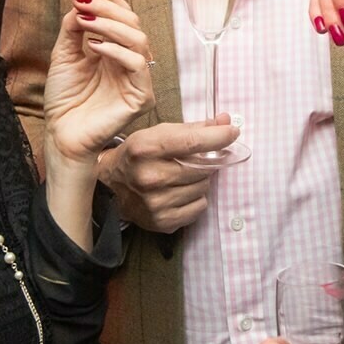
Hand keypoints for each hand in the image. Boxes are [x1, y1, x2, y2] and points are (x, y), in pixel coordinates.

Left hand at [43, 0, 155, 160]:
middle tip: (83, 2)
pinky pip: (137, 64)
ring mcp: (139, 80)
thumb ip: (74, 28)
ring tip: (85, 20)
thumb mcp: (64, 55)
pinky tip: (94, 46)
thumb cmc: (65, 99)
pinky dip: (115, 50)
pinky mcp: (142, 97)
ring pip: (139, 39)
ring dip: (110, 24)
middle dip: (108, 8)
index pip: (123, 18)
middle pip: (133, 24)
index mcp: (117, 52)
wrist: (61, 134)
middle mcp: (131, 63)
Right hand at [99, 118, 240, 231]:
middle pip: (203, 167)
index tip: (232, 132)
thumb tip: (226, 121)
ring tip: (181, 176)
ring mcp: (156, 203)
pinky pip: (200, 206)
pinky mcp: (163, 221)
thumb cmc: (139, 155)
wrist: (110, 187)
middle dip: (206, 160)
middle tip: (196, 158)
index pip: (193, 142)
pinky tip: (180, 192)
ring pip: (204, 187)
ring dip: (201, 180)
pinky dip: (196, 198)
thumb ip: (194, 128)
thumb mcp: (158, 134)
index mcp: (146, 148)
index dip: (219, 136)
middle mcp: (150, 177)